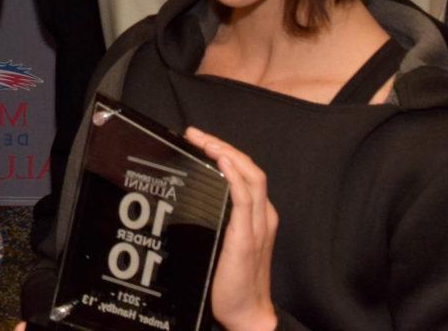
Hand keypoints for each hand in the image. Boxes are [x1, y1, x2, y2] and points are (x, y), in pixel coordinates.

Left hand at [183, 127, 279, 330]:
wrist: (246, 314)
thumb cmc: (231, 282)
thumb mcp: (222, 243)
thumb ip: (214, 220)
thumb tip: (184, 201)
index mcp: (259, 217)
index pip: (246, 173)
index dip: (226, 152)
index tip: (201, 140)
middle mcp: (263, 217)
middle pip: (250, 168)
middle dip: (223, 145)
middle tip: (196, 134)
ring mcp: (257, 227)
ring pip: (250, 177)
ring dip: (226, 154)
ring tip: (205, 141)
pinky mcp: (247, 238)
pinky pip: (245, 201)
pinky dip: (235, 178)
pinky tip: (222, 163)